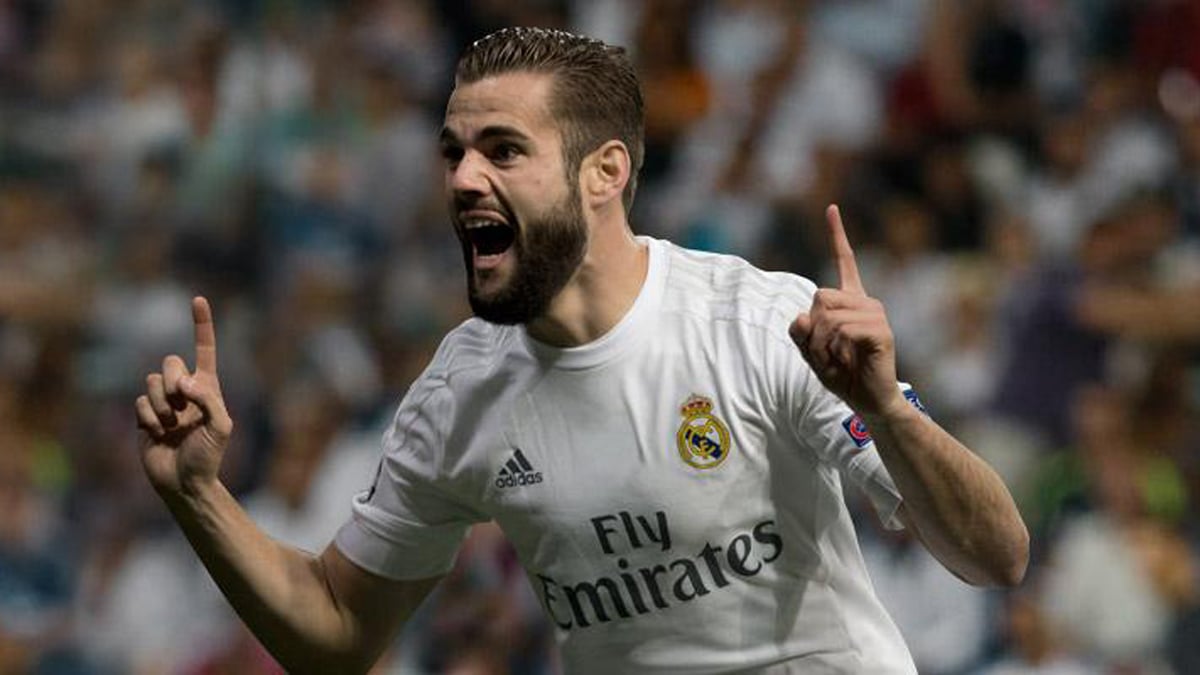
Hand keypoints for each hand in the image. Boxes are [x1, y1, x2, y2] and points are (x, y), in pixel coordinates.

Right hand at [135, 297, 233, 497]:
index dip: (201, 325)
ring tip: (172, 425)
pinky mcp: (144, 416)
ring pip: (151, 381)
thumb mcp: (221, 426)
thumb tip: (184, 381)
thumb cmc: (208, 456)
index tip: (198, 299)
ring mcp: (163, 403)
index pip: (204, 349)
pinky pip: (139, 402)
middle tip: (182, 404)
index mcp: (207, 387)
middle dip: (173, 380)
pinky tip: (159, 435)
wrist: (185, 483)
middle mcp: (185, 391)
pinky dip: (149, 418)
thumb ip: (208, 399)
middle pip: (170, 361)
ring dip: (162, 404)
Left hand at [789, 205, 904, 416]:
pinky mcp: (880, 330)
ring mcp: (875, 314)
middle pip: (819, 296)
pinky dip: (834, 348)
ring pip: (827, 314)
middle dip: (811, 329)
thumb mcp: (810, 353)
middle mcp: (865, 302)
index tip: (832, 207)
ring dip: (821, 343)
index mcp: (850, 301)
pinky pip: (842, 329)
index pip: (845, 261)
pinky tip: (848, 359)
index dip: (838, 234)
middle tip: (824, 352)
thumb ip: (799, 333)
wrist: (869, 399)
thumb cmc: (842, 375)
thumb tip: (800, 316)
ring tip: (836, 358)